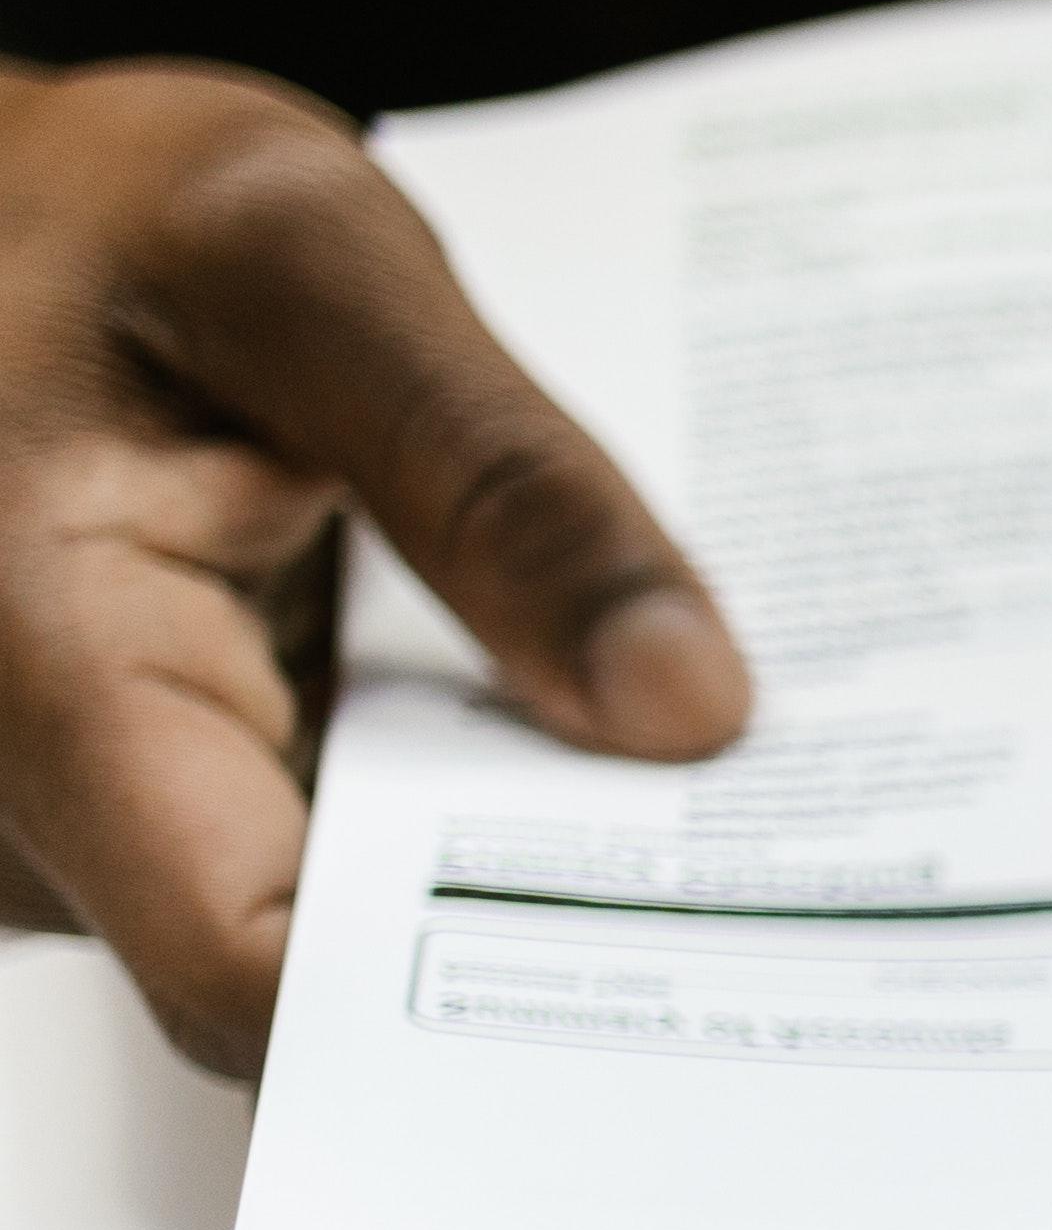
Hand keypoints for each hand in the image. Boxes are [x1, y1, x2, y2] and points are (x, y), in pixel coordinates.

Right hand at [0, 64, 746, 1073]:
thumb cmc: (77, 207)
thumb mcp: (307, 261)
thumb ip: (499, 478)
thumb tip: (688, 710)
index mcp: (41, 667)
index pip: (257, 972)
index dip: (473, 1023)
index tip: (697, 968)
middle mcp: (27, 789)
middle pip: (315, 972)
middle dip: (546, 933)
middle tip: (797, 885)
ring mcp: (77, 806)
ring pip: (325, 920)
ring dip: (511, 860)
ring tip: (722, 799)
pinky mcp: (139, 782)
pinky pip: (315, 843)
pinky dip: (457, 801)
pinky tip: (594, 735)